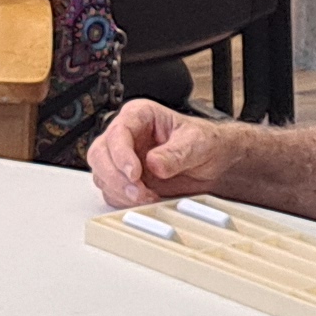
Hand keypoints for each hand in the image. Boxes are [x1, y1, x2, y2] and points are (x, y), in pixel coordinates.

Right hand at [88, 99, 233, 208]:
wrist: (214, 162)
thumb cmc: (205, 143)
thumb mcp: (197, 143)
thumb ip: (176, 153)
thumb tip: (153, 164)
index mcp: (140, 116)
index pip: (118, 132)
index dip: (121, 154)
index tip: (135, 173)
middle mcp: (127, 135)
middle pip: (100, 154)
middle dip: (116, 177)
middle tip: (138, 192)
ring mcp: (122, 158)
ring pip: (101, 174)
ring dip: (120, 191)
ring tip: (147, 197)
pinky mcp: (125, 179)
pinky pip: (111, 191)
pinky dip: (124, 200)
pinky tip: (145, 200)